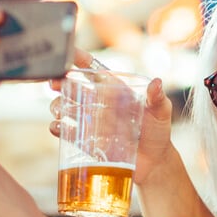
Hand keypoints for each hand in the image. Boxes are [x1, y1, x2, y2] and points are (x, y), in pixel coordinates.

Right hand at [48, 49, 173, 184]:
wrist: (153, 163)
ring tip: (58, 109)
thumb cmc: (158, 133)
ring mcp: (91, 120)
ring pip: (65, 107)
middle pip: (73, 87)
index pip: (96, 71)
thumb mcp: (161, 112)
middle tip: (54, 83)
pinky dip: (58, 127)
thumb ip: (158, 98)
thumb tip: (157, 82)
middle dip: (59, 82)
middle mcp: (100, 103)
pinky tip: (59, 127)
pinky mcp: (86, 139)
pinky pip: (66, 131)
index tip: (69, 53)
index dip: (80, 59)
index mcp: (116, 90)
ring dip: (57, 105)